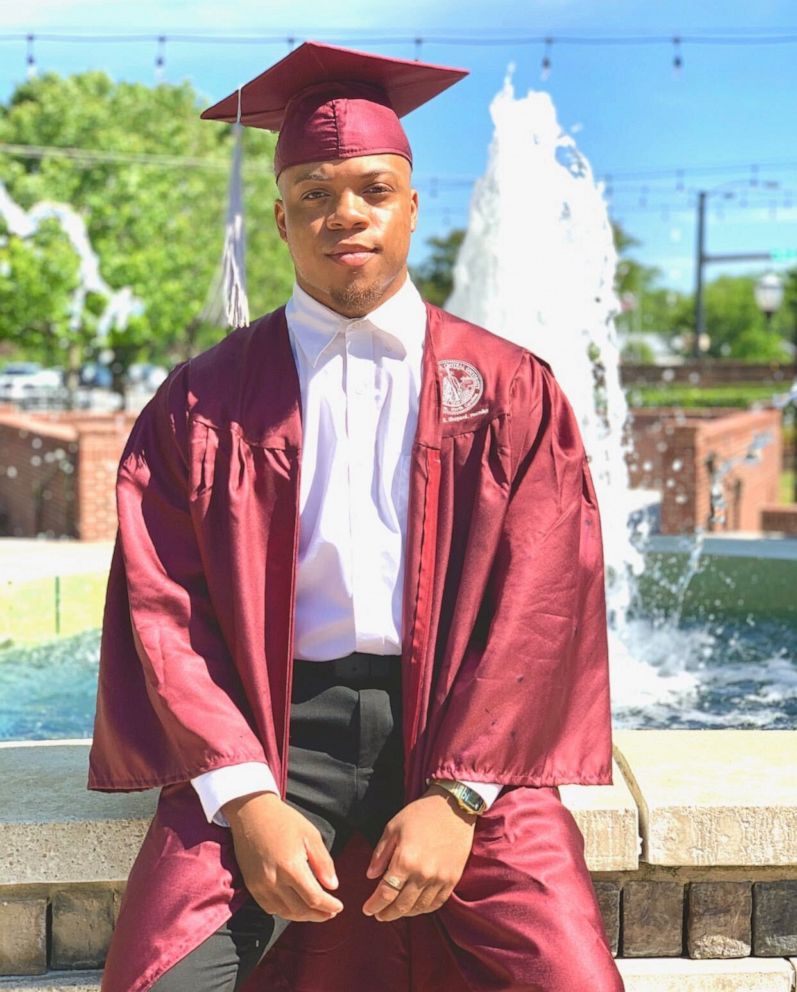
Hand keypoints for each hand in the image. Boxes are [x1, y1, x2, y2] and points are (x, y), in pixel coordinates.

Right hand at [223, 791, 343, 922]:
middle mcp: (274, 880)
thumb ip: (323, 863)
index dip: (329, 906)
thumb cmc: (283, 820)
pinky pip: (269, 908)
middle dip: (319, 915)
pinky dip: (285, 912)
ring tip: (316, 913)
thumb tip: (333, 886)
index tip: (339, 906)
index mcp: (291, 867)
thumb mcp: (310, 835)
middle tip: (331, 913)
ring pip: (285, 912)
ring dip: (303, 916)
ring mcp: (260, 885)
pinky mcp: (251, 886)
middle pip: (300, 910)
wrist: (251, 812)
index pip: (314, 898)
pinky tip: (295, 907)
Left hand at [362, 785, 476, 921]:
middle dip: (387, 913)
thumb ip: (380, 853)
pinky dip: (424, 909)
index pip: (385, 893)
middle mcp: (422, 874)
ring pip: (419, 908)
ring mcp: (439, 879)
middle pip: (401, 905)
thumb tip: (371, 876)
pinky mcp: (452, 879)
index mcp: (405, 860)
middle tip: (379, 915)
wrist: (453, 807)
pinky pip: (437, 903)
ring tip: (395, 912)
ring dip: (405, 913)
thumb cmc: (420, 814)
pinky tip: (416, 907)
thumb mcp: (393, 827)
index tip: (367, 909)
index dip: (374, 904)